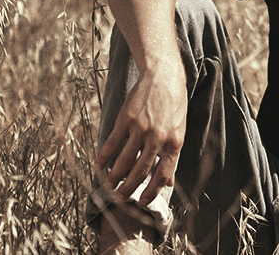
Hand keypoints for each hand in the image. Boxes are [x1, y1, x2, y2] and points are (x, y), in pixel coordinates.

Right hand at [94, 57, 187, 206]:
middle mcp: (157, 137)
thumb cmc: (174, 105)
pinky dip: (104, 156)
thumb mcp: (179, 129)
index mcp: (174, 142)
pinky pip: (112, 142)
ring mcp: (141, 128)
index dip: (151, 191)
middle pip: (141, 170)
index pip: (162, 174)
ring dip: (115, 176)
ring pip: (125, 159)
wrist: (163, 76)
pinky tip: (98, 166)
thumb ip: (172, 155)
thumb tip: (168, 182)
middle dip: (129, 188)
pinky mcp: (126, 118)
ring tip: (108, 187)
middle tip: (120, 198)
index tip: (141, 202)